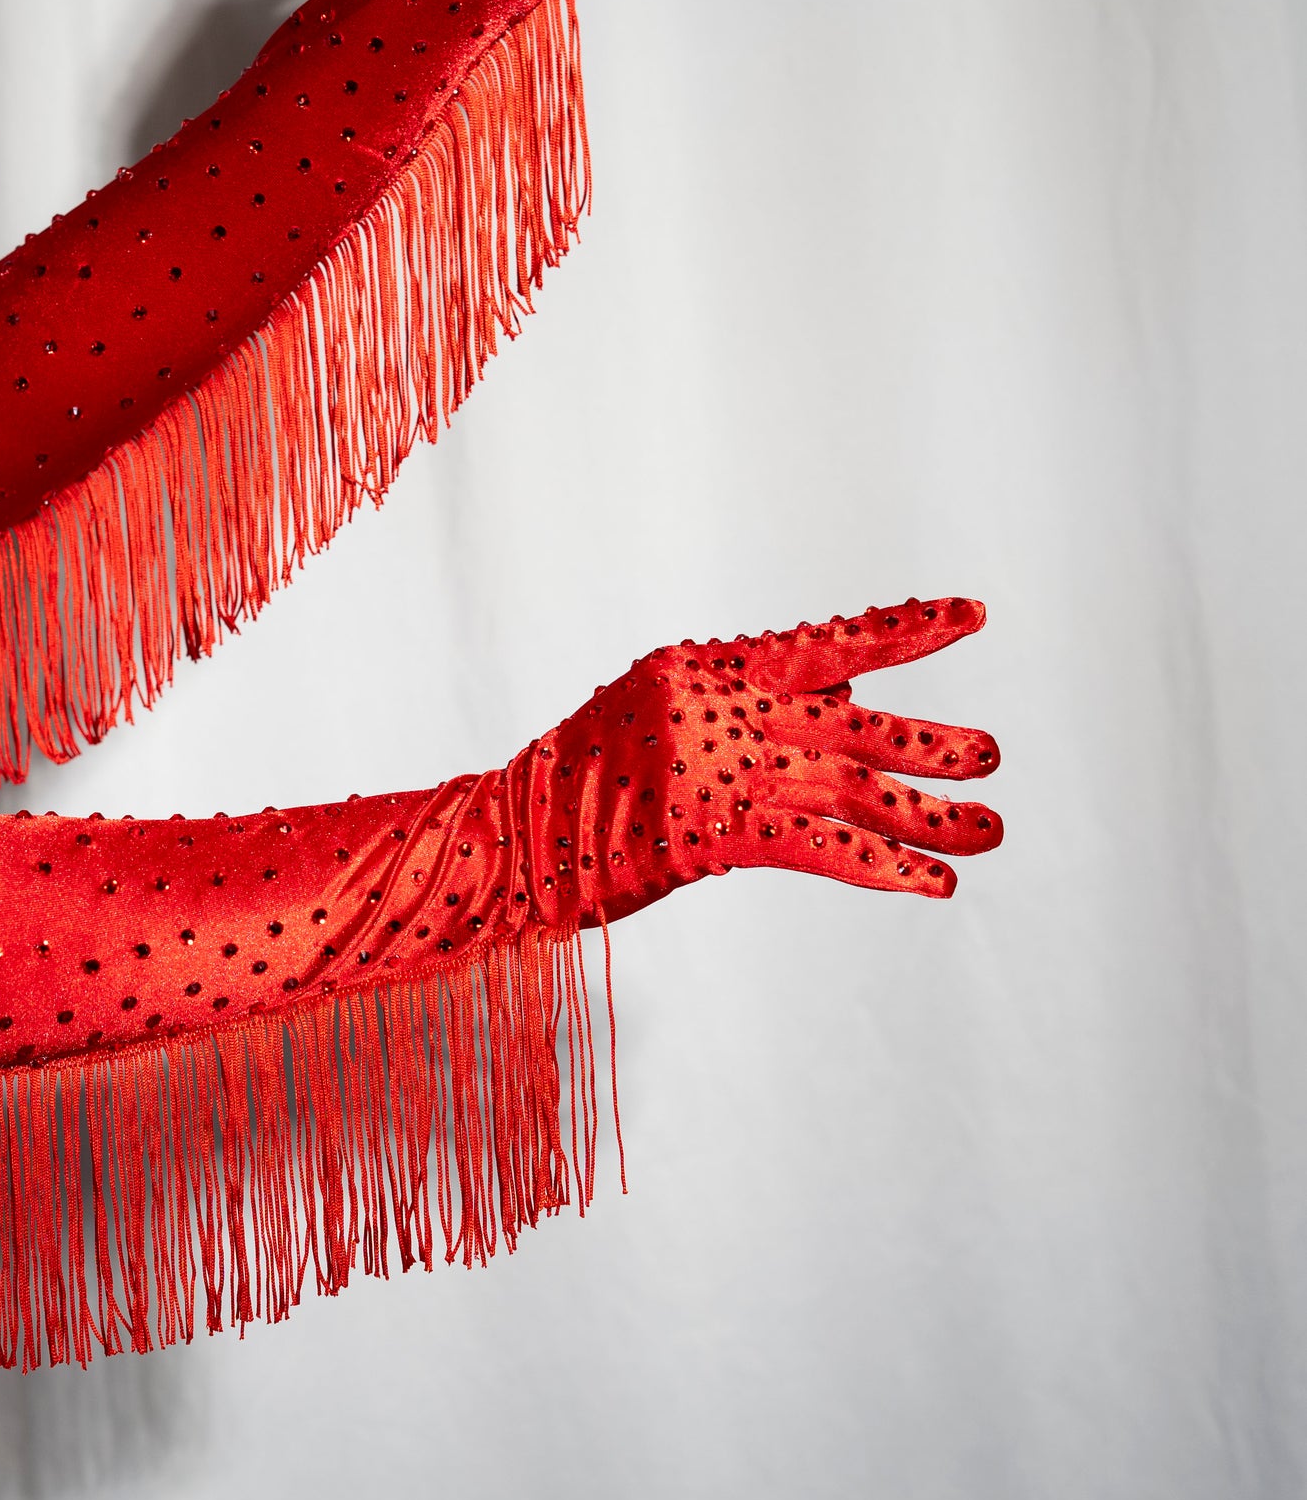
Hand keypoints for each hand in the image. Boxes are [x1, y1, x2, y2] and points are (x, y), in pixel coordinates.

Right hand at [522, 595, 1002, 923]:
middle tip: (994, 756)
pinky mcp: (711, 834)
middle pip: (854, 722)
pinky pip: (818, 849)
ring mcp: (717, 770)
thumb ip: (751, 705)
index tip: (971, 614)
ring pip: (851, 789)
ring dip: (928, 814)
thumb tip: (848, 693)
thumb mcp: (663, 714)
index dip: (905, 630)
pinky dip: (880, 868)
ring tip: (990, 828)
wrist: (505, 836)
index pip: (828, 642)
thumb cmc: (581, 779)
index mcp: (708, 669)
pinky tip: (932, 885)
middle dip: (929, 743)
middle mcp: (721, 709)